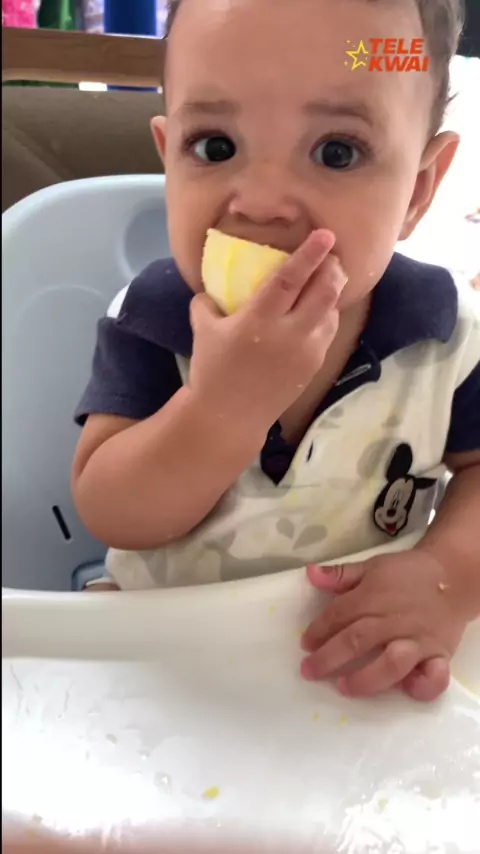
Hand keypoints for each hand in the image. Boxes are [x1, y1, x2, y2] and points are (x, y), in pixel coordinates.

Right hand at [188, 229, 346, 432]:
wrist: (229, 417)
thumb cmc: (212, 371)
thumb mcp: (202, 331)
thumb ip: (206, 303)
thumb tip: (211, 287)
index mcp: (259, 320)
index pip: (290, 279)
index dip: (309, 254)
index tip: (325, 235)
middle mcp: (289, 334)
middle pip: (323, 292)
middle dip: (332, 268)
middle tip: (331, 255)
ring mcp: (306, 351)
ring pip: (331, 311)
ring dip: (333, 290)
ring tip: (329, 277)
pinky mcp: (314, 365)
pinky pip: (328, 331)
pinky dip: (328, 314)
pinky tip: (320, 308)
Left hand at [300, 551, 468, 701]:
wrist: (453, 576)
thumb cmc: (407, 574)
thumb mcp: (372, 566)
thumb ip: (341, 574)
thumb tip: (310, 573)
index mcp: (373, 597)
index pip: (340, 615)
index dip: (319, 631)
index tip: (304, 645)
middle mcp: (393, 621)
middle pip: (358, 641)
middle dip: (329, 658)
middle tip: (309, 671)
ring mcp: (418, 640)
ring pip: (391, 663)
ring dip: (366, 678)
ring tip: (343, 688)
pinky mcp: (439, 655)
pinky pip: (434, 676)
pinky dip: (421, 686)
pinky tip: (405, 690)